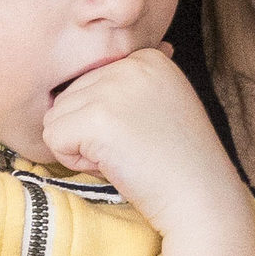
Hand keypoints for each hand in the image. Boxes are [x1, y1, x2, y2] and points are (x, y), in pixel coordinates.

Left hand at [40, 45, 254, 255]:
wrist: (201, 199)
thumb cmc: (178, 164)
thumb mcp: (159, 105)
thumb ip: (126, 88)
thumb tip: (78, 81)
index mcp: (147, 56)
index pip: (89, 81)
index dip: (105, 119)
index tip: (142, 135)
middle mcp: (131, 63)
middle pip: (68, 96)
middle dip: (89, 132)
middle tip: (131, 151)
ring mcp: (114, 88)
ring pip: (56, 116)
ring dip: (80, 147)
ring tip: (122, 157)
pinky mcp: (98, 118)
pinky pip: (53, 138)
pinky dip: (75, 161)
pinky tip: (111, 166)